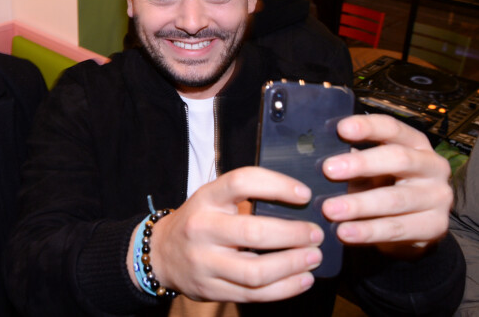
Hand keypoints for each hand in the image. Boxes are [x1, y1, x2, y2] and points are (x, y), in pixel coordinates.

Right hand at [128, 167, 323, 302]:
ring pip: (256, 271)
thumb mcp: (213, 198)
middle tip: (316, 233)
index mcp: (207, 198)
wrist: (162, 253)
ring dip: (292, 265)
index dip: (276, 185)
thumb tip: (297, 199)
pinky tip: (302, 279)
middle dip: (293, 234)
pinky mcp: (210, 289)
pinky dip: (284, 289)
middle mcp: (203, 228)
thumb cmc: (199, 219)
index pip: (242, 183)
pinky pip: (253, 294)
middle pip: (254, 232)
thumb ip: (245, 196)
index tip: (304, 193)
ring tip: (313, 257)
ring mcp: (205, 262)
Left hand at [321, 114, 451, 254]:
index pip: (391, 127)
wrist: (416, 222)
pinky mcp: (435, 226)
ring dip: (359, 205)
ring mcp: (437, 196)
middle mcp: (431, 165)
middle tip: (328, 170)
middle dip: (360, 164)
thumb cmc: (386, 183)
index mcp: (414, 142)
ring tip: (330, 210)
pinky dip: (367, 231)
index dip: (367, 127)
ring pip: (395, 199)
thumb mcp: (372, 166)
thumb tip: (317, 151)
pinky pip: (397, 229)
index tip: (341, 129)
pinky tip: (345, 232)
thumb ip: (353, 156)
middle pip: (398, 159)